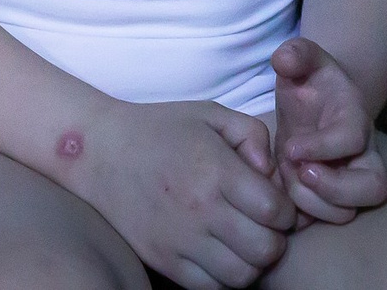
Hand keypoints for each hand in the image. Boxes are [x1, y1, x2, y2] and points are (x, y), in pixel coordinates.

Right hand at [67, 100, 297, 288]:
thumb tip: (271, 173)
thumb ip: (253, 135)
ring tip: (243, 243)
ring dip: (251, 263)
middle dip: (275, 241)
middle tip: (265, 227)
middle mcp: (200, 209)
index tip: (276, 205)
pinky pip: (209, 287)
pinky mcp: (162, 260)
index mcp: (215, 170)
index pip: (275, 210)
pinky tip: (219, 255)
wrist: (100, 152)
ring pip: (241, 276)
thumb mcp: (211, 114)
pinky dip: (223, 277)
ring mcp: (179, 240)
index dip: (287, 212)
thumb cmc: (162, 129)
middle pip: (265, 250)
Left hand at [270, 39, 386, 224]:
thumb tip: (284, 58)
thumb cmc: (310, 83)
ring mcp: (349, 182)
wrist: (314, 105)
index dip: (322, 147)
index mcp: (355, 119)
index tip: (289, 146)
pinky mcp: (331, 201)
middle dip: (333, 188)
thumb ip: (296, 52)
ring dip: (311, 202)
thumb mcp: (303, 59)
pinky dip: (300, 214)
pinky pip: (322, 222)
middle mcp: (362, 155)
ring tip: (288, 178)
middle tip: (299, 171)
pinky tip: (283, 191)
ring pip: (346, 212)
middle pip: (374, 189)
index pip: (352, 139)